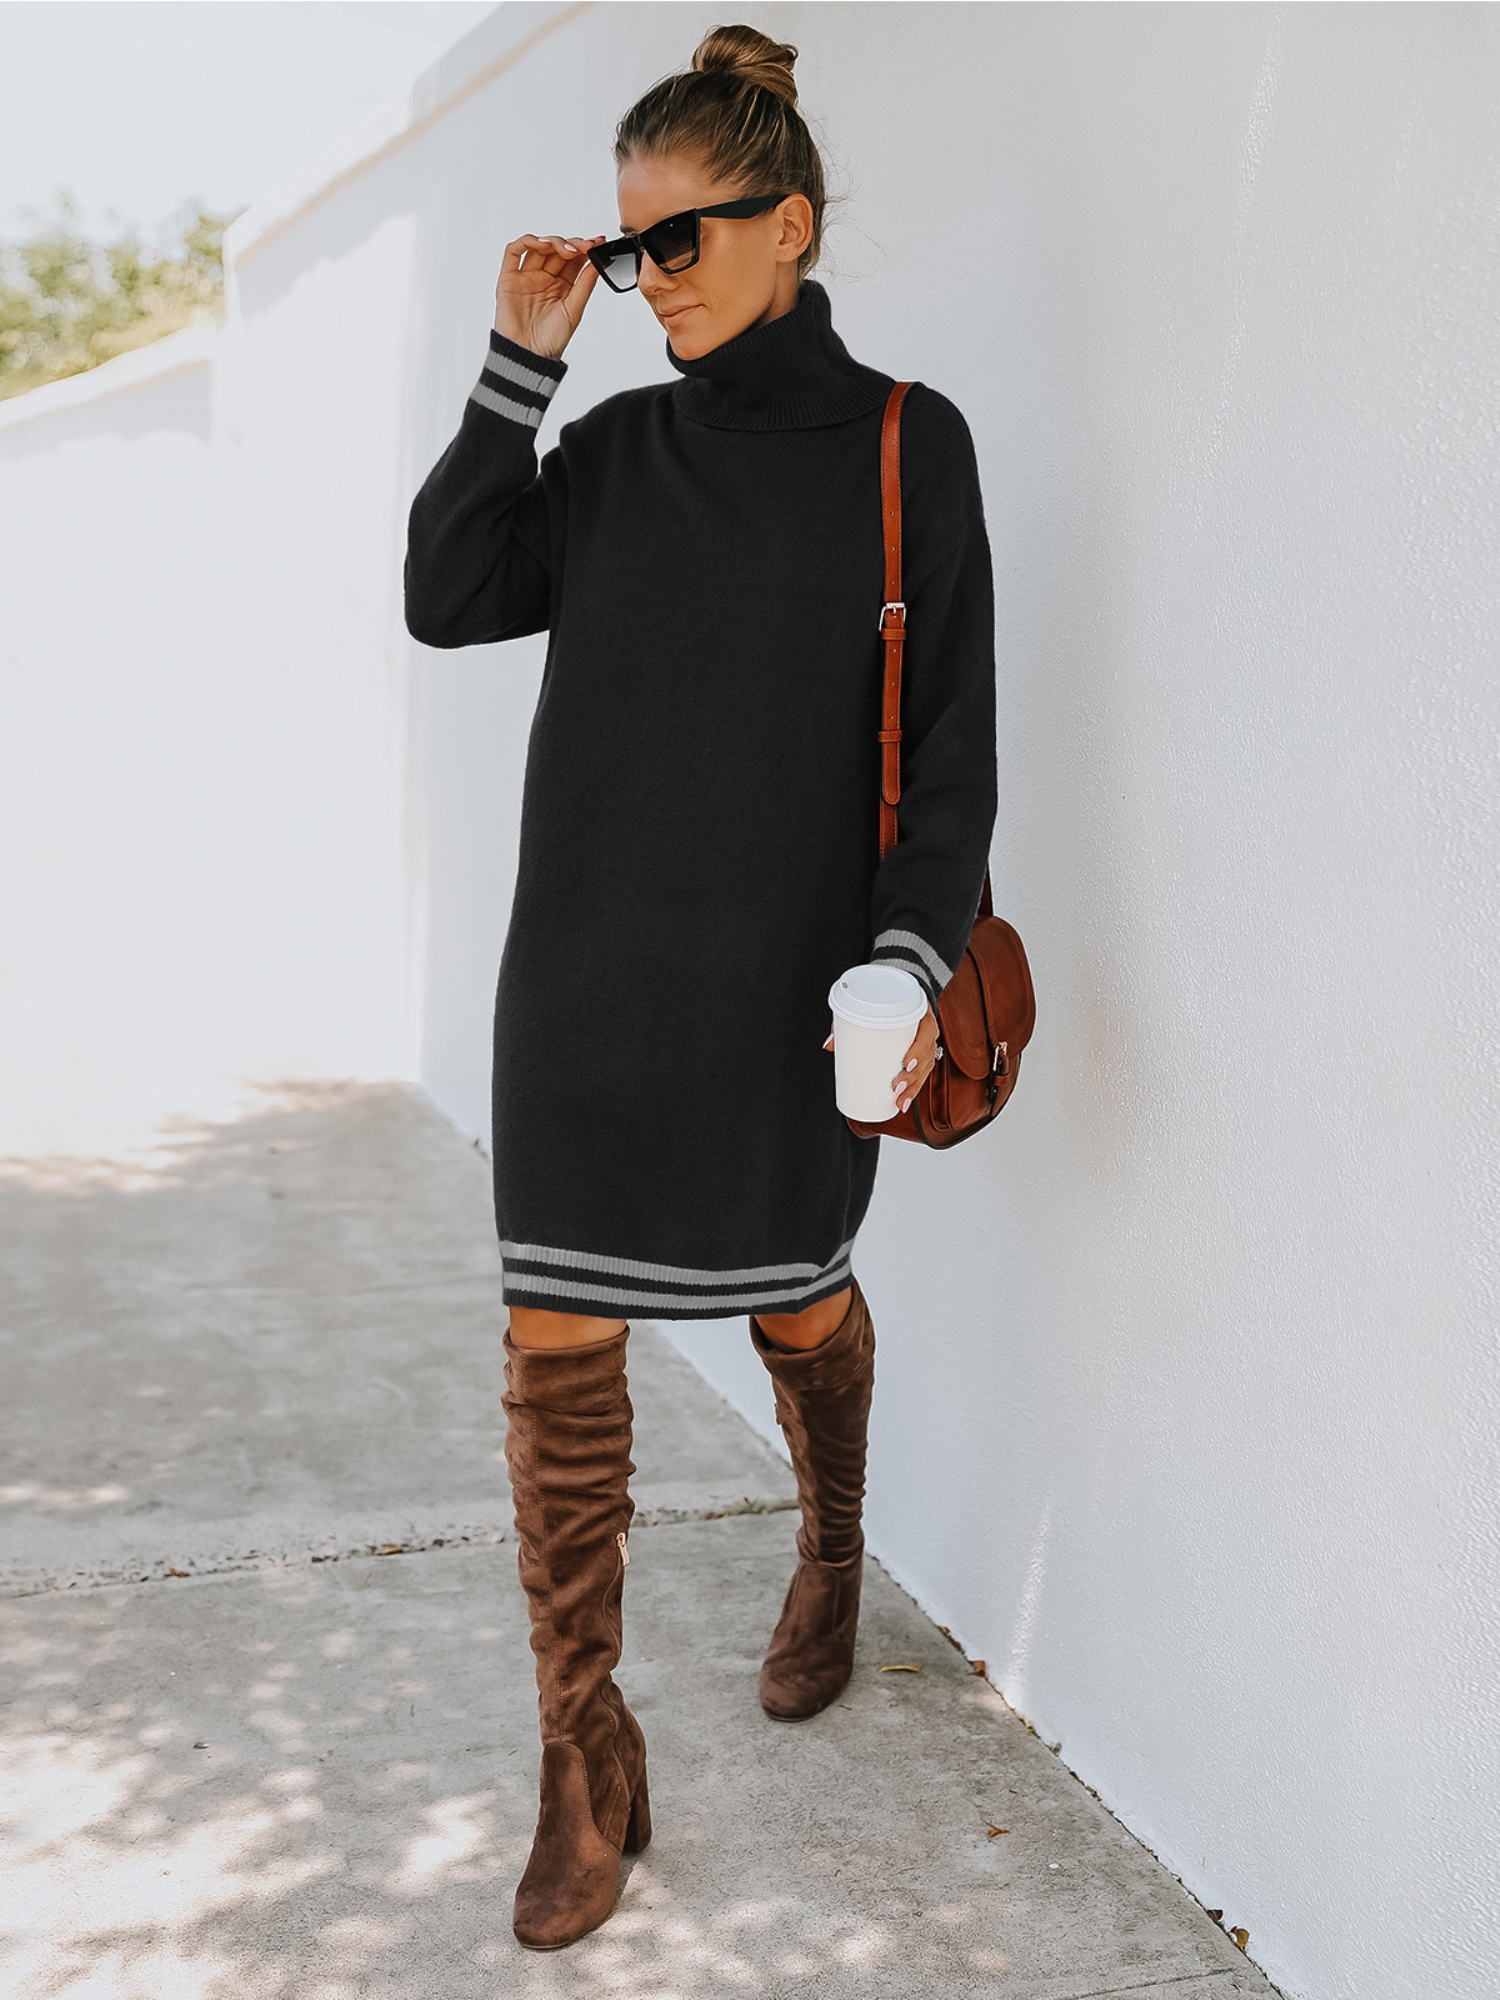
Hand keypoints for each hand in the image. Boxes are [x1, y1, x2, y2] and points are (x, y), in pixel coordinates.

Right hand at [494, 233, 606, 358]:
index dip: (584, 248)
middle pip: (557, 250)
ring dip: (553, 241)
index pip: (573, 259)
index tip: (596, 243)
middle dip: (571, 244)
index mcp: (562, 286)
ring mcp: (526, 277)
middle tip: (583, 246)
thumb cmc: (551, 340)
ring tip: (566, 249)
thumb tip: (598, 262)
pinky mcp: (509, 278)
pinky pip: (513, 252)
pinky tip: (542, 244)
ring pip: (538, 247)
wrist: (529, 356)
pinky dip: (527, 242)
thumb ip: (585, 284)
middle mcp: (544, 279)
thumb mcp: (575, 310)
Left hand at [821, 1003, 940, 1116]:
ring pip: (926, 1068)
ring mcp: (925, 1044)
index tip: (906, 1063)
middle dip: (913, 1076)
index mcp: (920, 1013)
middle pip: (927, 1056)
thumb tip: (830, 1045)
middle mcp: (926, 1030)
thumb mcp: (868, 1006)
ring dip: (913, 1087)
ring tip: (899, 1101)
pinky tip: (903, 1102)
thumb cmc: (884, 1000)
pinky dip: (913, 1089)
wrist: (897, 994)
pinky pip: (921, 1073)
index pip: (927, 1032)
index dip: (919, 1049)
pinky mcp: (920, 1055)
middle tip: (896, 1087)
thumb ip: (849, 1021)